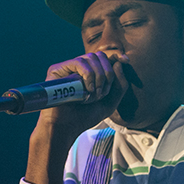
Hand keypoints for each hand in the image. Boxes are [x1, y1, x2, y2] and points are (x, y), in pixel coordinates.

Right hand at [24, 51, 128, 183]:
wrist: (66, 127)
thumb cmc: (84, 117)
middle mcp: (78, 69)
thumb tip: (118, 63)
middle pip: (100, 56)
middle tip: (103, 93)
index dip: (116, 56)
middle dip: (108, 73)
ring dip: (99, 77)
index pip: (105, 58)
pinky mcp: (57, 70)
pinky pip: (79, 62)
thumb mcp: (109, 103)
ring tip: (94, 95)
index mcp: (90, 74)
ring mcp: (67, 68)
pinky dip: (88, 75)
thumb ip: (119, 86)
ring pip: (91, 58)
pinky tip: (87, 90)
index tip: (126, 61)